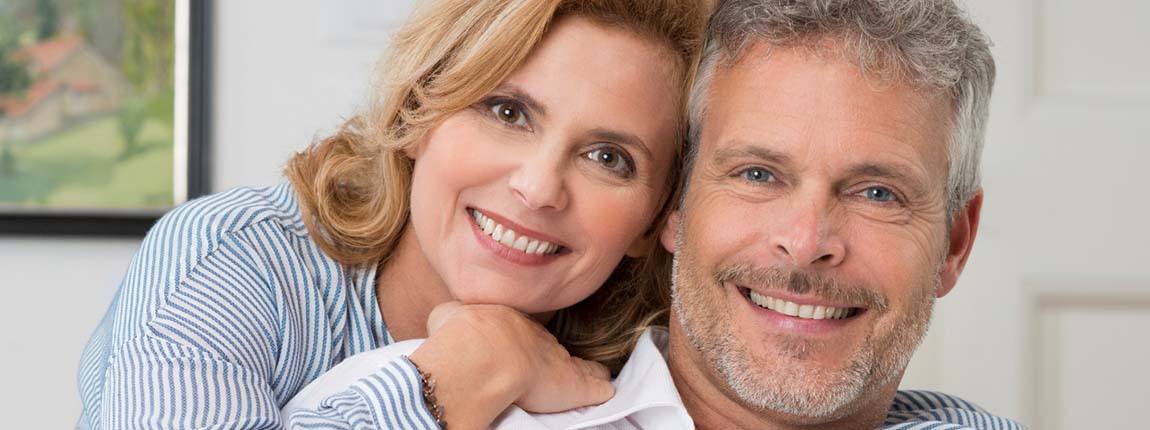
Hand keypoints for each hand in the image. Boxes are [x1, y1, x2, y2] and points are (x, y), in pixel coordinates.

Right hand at [409, 301, 614, 428]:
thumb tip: (448, 315)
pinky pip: (595, 385)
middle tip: (555, 364)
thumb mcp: (449, 314)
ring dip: (583, 369)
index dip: (523, 341)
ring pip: (577, 363)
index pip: (522, 331)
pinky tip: (607, 389)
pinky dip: (600, 387)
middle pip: (552, 346)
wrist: (482, 354)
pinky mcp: (575, 384)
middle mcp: (538, 338)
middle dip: (553, 354)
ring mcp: (559, 360)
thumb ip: (453, 315)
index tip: (524, 347)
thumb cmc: (461, 335)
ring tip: (592, 373)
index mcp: (509, 322)